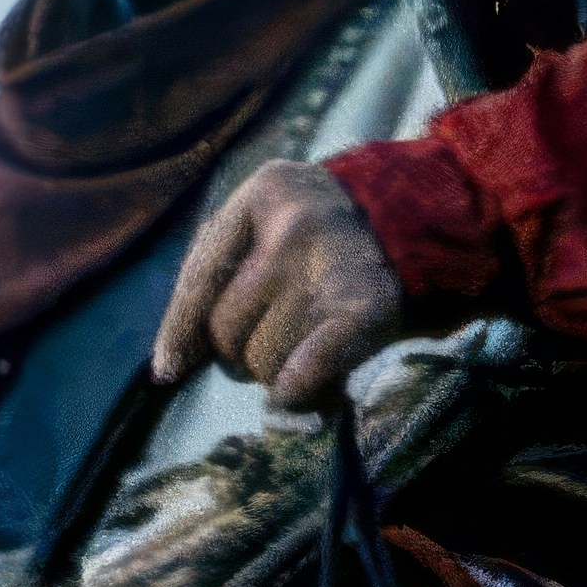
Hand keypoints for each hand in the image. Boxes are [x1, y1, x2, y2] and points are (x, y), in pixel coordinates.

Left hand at [151, 163, 411, 409]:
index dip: (180, 330)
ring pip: (263, 358)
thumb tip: (173, 364)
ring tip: (303, 348)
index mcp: (264, 192)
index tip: (167, 371)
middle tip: (270, 342)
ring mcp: (334, 264)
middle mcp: (296, 225)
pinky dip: (296, 389)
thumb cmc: (322, 238)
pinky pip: (307, 369)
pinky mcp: (367, 307)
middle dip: (239, 351)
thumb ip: (220, 272)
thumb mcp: (271, 223)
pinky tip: (297, 394)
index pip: (201, 276)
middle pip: (226, 327)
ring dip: (275, 371)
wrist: (420, 226)